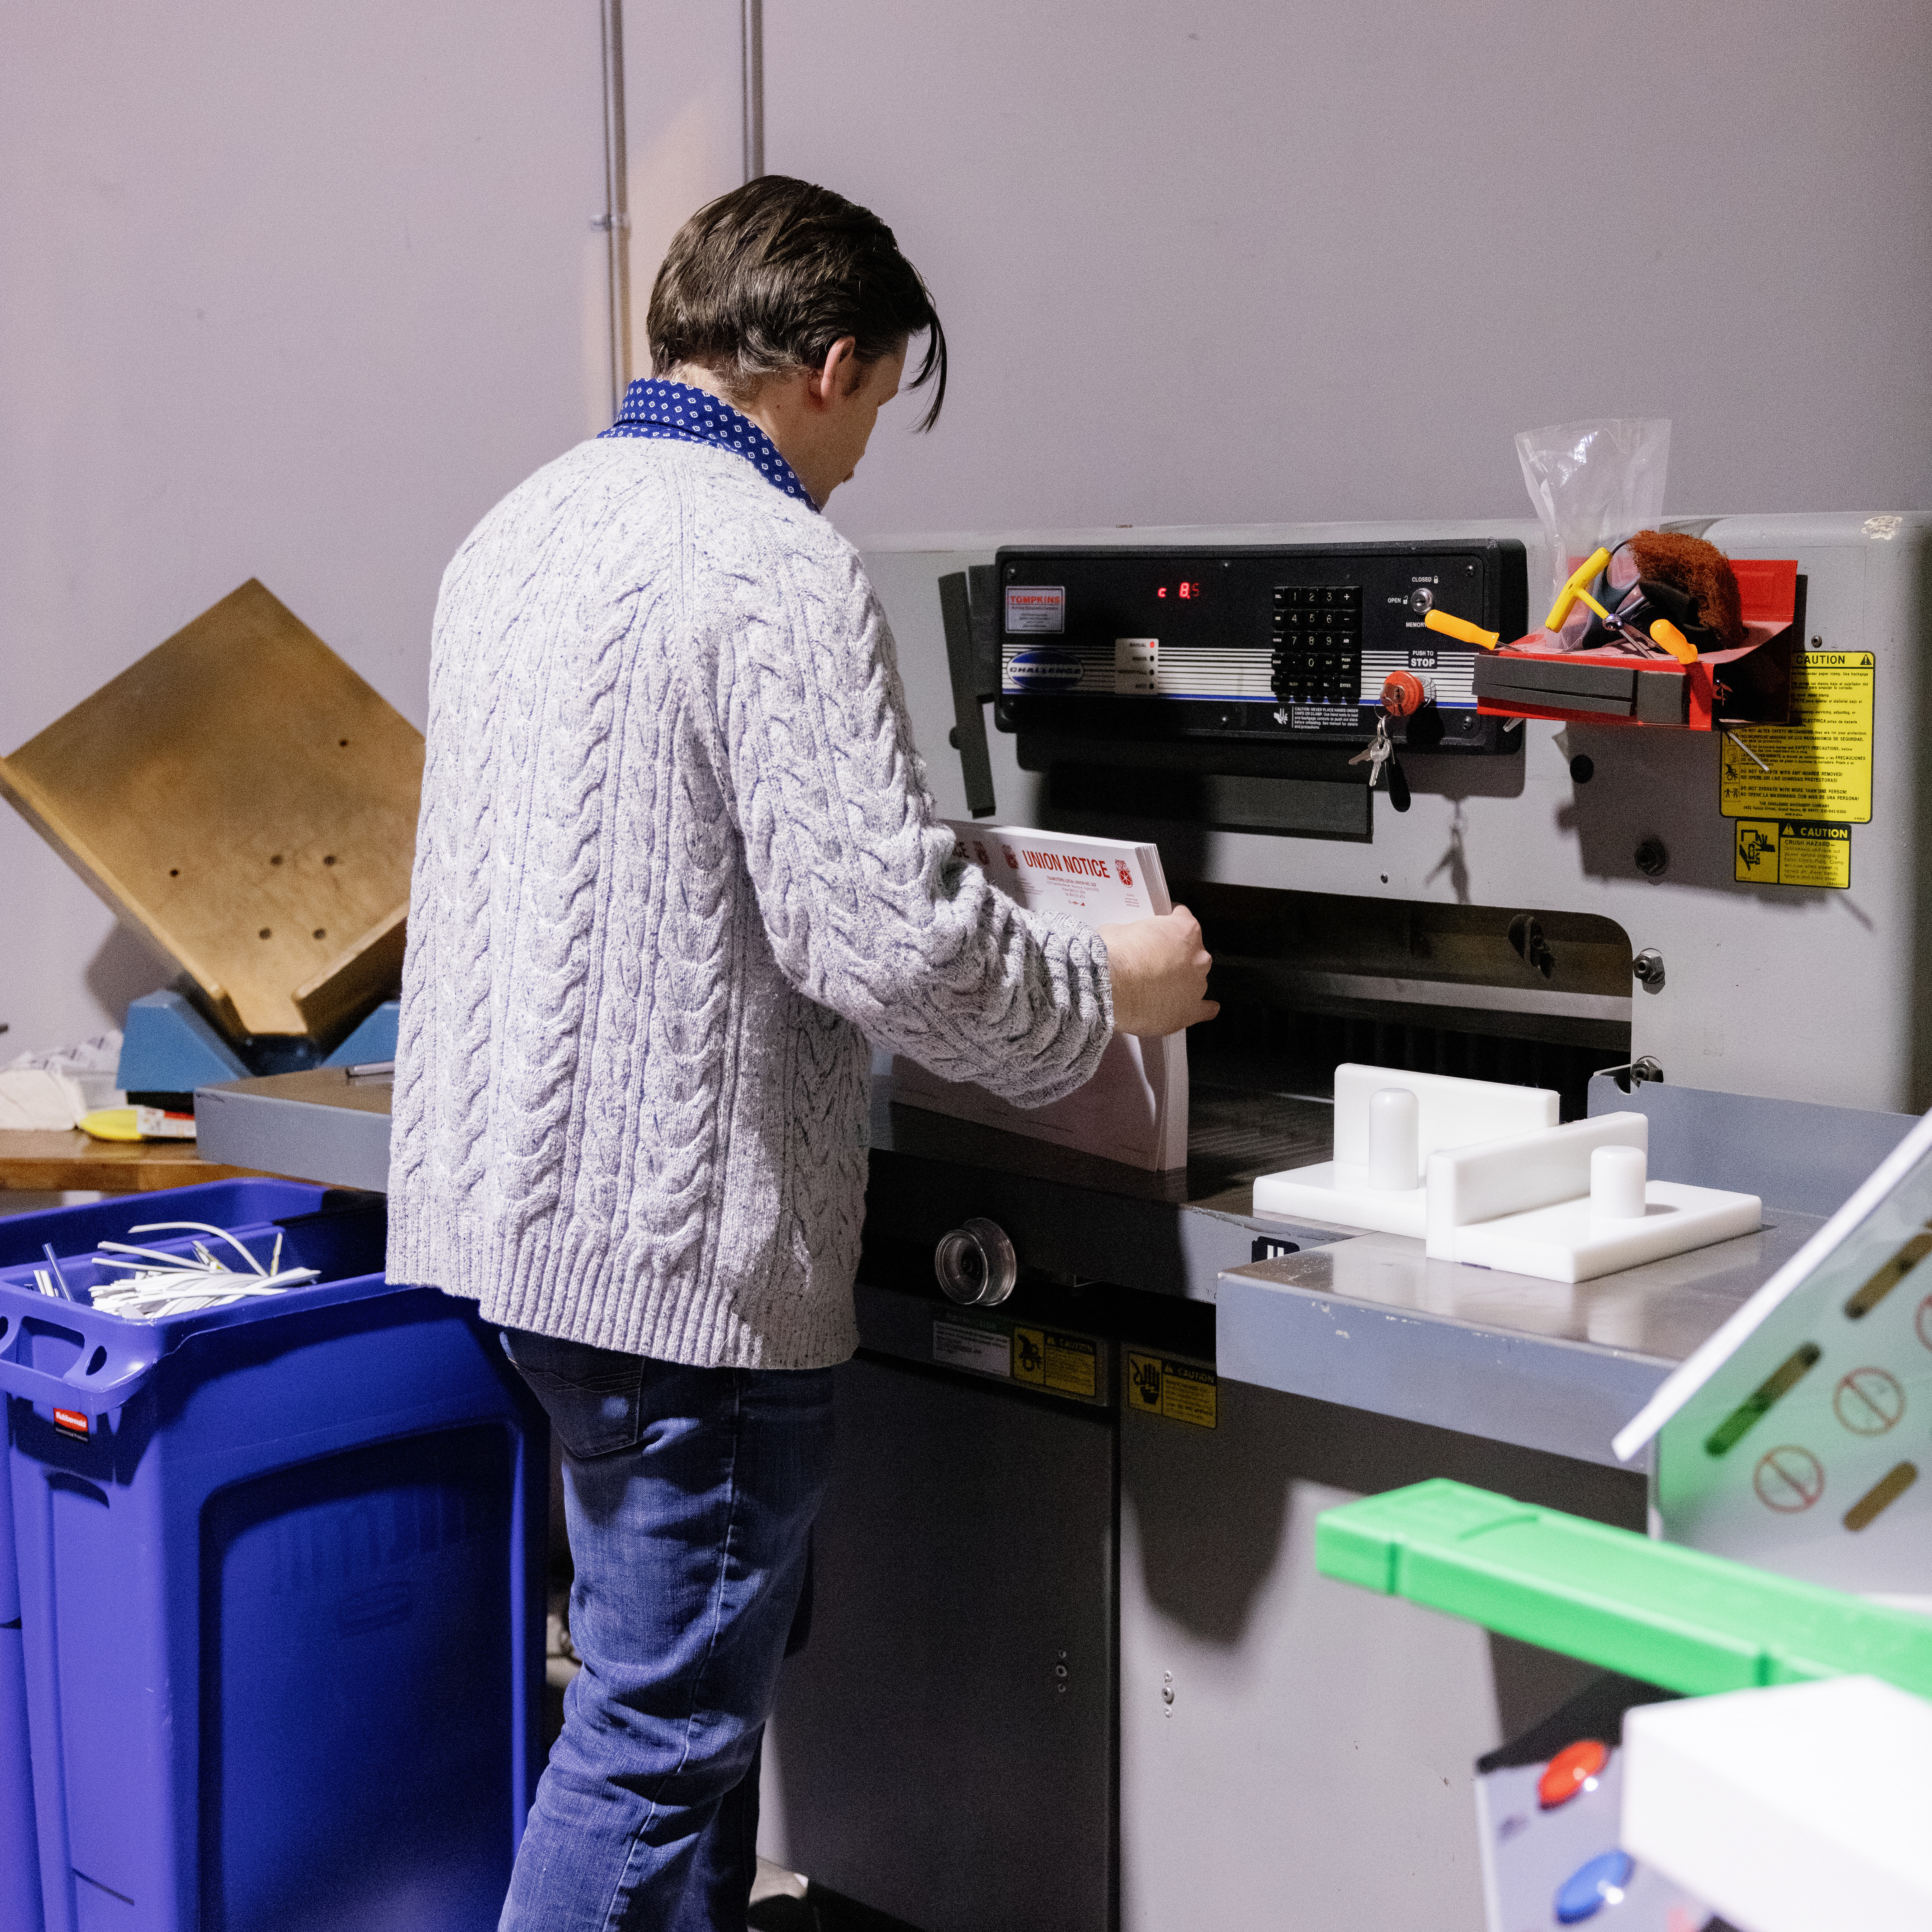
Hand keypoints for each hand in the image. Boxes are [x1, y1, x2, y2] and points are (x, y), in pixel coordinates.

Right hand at [1095, 906, 1217, 1037]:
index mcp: (1185, 930)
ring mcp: (1196, 985)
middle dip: (1177, 954)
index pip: (1183, 919)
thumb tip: (1131, 941)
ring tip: (1159, 986)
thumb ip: (1138, 933)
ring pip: (1196, 979)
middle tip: (1155, 960)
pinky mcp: (1189, 1011)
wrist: (1108, 988)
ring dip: (1183, 980)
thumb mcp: (1122, 929)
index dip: (1169, 923)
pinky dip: (1203, 1009)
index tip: (1160, 930)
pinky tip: (1202, 1008)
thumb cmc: (1115, 957)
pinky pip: (1205, 1010)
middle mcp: (1197, 957)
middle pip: (1193, 951)